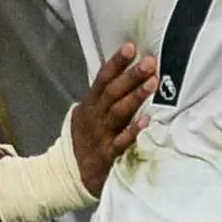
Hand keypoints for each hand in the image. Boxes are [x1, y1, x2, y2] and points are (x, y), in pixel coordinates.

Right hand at [68, 42, 157, 193]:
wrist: (68, 174)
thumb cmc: (86, 140)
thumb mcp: (89, 116)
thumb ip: (105, 99)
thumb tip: (126, 75)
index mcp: (89, 105)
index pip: (102, 79)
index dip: (116, 62)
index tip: (131, 47)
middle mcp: (94, 117)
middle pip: (112, 92)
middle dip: (131, 75)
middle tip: (150, 62)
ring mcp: (101, 135)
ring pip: (118, 112)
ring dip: (135, 96)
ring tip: (153, 82)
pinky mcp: (107, 155)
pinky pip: (121, 141)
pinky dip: (133, 130)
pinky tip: (146, 120)